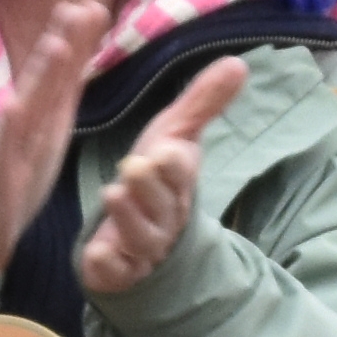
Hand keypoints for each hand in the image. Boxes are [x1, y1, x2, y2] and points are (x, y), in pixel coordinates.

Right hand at [0, 0, 113, 296]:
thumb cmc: (11, 177)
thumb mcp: (45, 134)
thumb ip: (58, 94)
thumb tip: (75, 53)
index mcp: (41, 119)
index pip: (62, 77)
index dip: (77, 42)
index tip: (93, 5)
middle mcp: (23, 127)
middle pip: (44, 82)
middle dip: (61, 44)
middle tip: (76, 8)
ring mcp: (6, 152)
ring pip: (25, 108)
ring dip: (39, 77)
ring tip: (56, 45)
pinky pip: (2, 156)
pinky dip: (9, 132)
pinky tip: (15, 108)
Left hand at [77, 61, 250, 295]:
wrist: (136, 235)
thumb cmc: (155, 180)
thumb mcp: (174, 136)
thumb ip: (202, 103)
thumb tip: (239, 63)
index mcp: (178, 184)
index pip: (181, 175)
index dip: (175, 165)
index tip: (167, 150)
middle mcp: (165, 217)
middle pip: (163, 206)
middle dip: (150, 188)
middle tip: (135, 166)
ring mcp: (142, 247)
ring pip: (142, 238)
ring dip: (129, 219)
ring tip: (113, 194)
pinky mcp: (118, 271)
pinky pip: (117, 273)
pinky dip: (108, 266)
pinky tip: (97, 256)